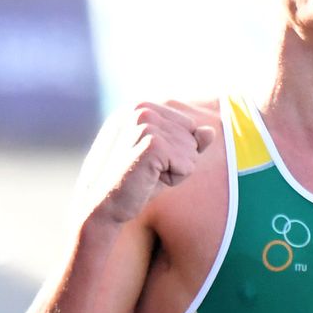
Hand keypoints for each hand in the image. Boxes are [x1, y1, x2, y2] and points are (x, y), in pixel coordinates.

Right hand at [89, 101, 214, 226]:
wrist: (101, 205)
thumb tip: (210, 131)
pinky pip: (188, 164)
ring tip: (146, 176)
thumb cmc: (132, 183)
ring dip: (175, 171)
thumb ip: (187, 141)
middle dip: (178, 160)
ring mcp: (145, 123)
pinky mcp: (152, 142)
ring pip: (192, 150)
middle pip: (192, 135)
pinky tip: (148, 180)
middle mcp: (141, 109)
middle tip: (147, 171)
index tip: (148, 161)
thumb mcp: (164, 159)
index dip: (176, 150)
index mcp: (140, 107)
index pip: (187, 124)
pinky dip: (174, 178)